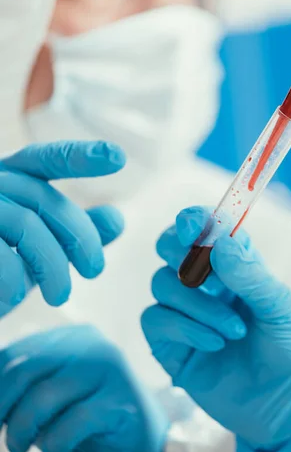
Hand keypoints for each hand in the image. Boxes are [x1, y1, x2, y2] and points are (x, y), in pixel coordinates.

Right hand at [0, 140, 124, 311]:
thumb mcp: (39, 249)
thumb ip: (74, 233)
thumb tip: (116, 218)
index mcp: (8, 180)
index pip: (46, 158)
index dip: (80, 156)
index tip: (118, 157)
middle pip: (44, 199)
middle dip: (79, 236)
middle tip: (94, 270)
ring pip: (25, 225)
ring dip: (52, 265)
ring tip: (61, 295)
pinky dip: (13, 279)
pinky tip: (14, 296)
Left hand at [0, 325, 168, 451]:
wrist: (141, 440)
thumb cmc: (86, 421)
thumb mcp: (51, 398)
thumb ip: (24, 388)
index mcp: (71, 337)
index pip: (15, 354)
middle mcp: (92, 345)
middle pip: (25, 370)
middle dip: (1, 408)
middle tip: (1, 436)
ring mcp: (109, 370)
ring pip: (43, 395)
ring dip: (21, 430)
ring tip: (20, 446)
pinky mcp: (121, 401)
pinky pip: (72, 422)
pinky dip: (53, 445)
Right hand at [142, 206, 290, 451]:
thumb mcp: (281, 307)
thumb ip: (250, 274)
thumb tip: (220, 243)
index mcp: (235, 266)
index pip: (205, 229)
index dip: (194, 219)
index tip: (193, 225)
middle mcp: (206, 285)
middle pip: (169, 248)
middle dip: (178, 252)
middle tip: (205, 274)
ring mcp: (186, 315)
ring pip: (162, 284)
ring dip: (198, 304)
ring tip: (234, 330)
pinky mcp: (172, 347)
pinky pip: (156, 321)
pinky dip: (184, 328)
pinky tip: (215, 344)